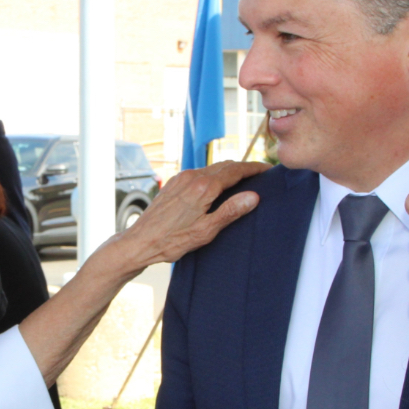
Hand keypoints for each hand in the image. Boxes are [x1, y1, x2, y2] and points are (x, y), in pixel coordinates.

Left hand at [106, 161, 268, 268]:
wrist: (140, 241)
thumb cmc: (172, 240)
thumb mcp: (206, 231)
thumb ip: (230, 211)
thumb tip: (253, 196)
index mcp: (203, 187)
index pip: (235, 170)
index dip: (253, 168)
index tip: (267, 169)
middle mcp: (191, 177)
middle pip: (224, 166)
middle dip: (243, 168)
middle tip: (259, 173)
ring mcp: (180, 179)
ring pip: (211, 169)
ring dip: (228, 171)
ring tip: (242, 179)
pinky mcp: (173, 184)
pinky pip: (199, 174)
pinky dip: (213, 175)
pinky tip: (217, 186)